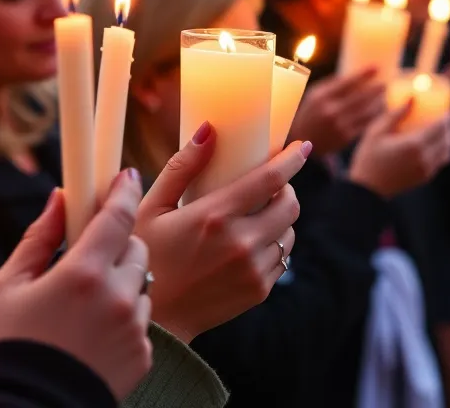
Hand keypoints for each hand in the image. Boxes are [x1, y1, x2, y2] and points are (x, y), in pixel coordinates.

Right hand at [0, 171, 152, 399]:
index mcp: (82, 273)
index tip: (126, 177)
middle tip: (92, 257)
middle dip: (118, 244)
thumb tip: (58, 198)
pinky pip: (143, 321)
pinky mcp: (143, 355)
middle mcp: (117, 296)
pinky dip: (126, 318)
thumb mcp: (7, 288)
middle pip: (136, 248)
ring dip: (124, 283)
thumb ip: (37, 238)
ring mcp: (135, 327)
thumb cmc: (8, 349)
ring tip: (88, 305)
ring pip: (142, 284)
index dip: (123, 191)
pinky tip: (96, 332)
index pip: (117, 216)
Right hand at [135, 124, 309, 343]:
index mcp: (214, 216)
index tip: (302, 146)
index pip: (270, 180)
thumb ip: (182, 166)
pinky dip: (274, 245)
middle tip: (272, 185)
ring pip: (289, 233)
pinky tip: (252, 243)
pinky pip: (283, 258)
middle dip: (287, 190)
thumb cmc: (147, 255)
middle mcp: (240, 243)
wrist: (155, 319)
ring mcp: (252, 270)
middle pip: (290, 206)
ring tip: (259, 215)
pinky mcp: (259, 291)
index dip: (292, 159)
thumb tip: (209, 130)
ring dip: (281, 218)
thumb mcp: (152, 207)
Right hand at [287, 68, 385, 156]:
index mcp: (321, 97)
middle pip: (359, 97)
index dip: (363, 75)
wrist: (301, 141)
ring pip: (365, 112)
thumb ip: (332, 85)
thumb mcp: (314, 96)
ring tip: (384, 95)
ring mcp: (339, 125)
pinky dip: (373, 115)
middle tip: (385, 82)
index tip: (376, 67)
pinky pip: (364, 124)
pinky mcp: (345, 137)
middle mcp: (330, 111)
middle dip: (375, 89)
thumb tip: (355, 74)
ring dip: (377, 102)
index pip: (346, 83)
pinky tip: (379, 109)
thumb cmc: (310, 113)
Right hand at [348, 101, 449, 197]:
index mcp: (414, 145)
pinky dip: (443, 151)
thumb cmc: (368, 157)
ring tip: (442, 131)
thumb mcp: (377, 131)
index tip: (447, 110)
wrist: (367, 189)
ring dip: (448, 140)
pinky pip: (440, 162)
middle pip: (447, 139)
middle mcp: (424, 158)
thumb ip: (396, 114)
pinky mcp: (424, 178)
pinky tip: (435, 145)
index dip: (447, 118)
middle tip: (445, 119)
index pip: (440, 128)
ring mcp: (426, 170)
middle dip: (449, 128)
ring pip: (447, 152)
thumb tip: (412, 98)